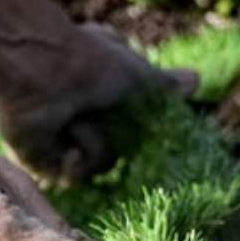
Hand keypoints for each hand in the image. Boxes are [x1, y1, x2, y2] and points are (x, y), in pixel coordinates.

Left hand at [0, 22, 196, 186]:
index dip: (142, 130)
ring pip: (102, 165)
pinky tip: (61, 131)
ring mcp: (64, 144)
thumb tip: (197, 81)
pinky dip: (73, 157)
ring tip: (74, 114)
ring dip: (94, 138)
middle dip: (117, 133)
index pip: (133, 130)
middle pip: (122, 152)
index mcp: (104, 101)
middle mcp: (85, 122)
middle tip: (100, 107)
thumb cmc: (89, 63)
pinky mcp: (45, 162)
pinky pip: (75, 177)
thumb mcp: (140, 75)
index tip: (152, 129)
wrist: (42, 71)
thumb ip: (167, 85)